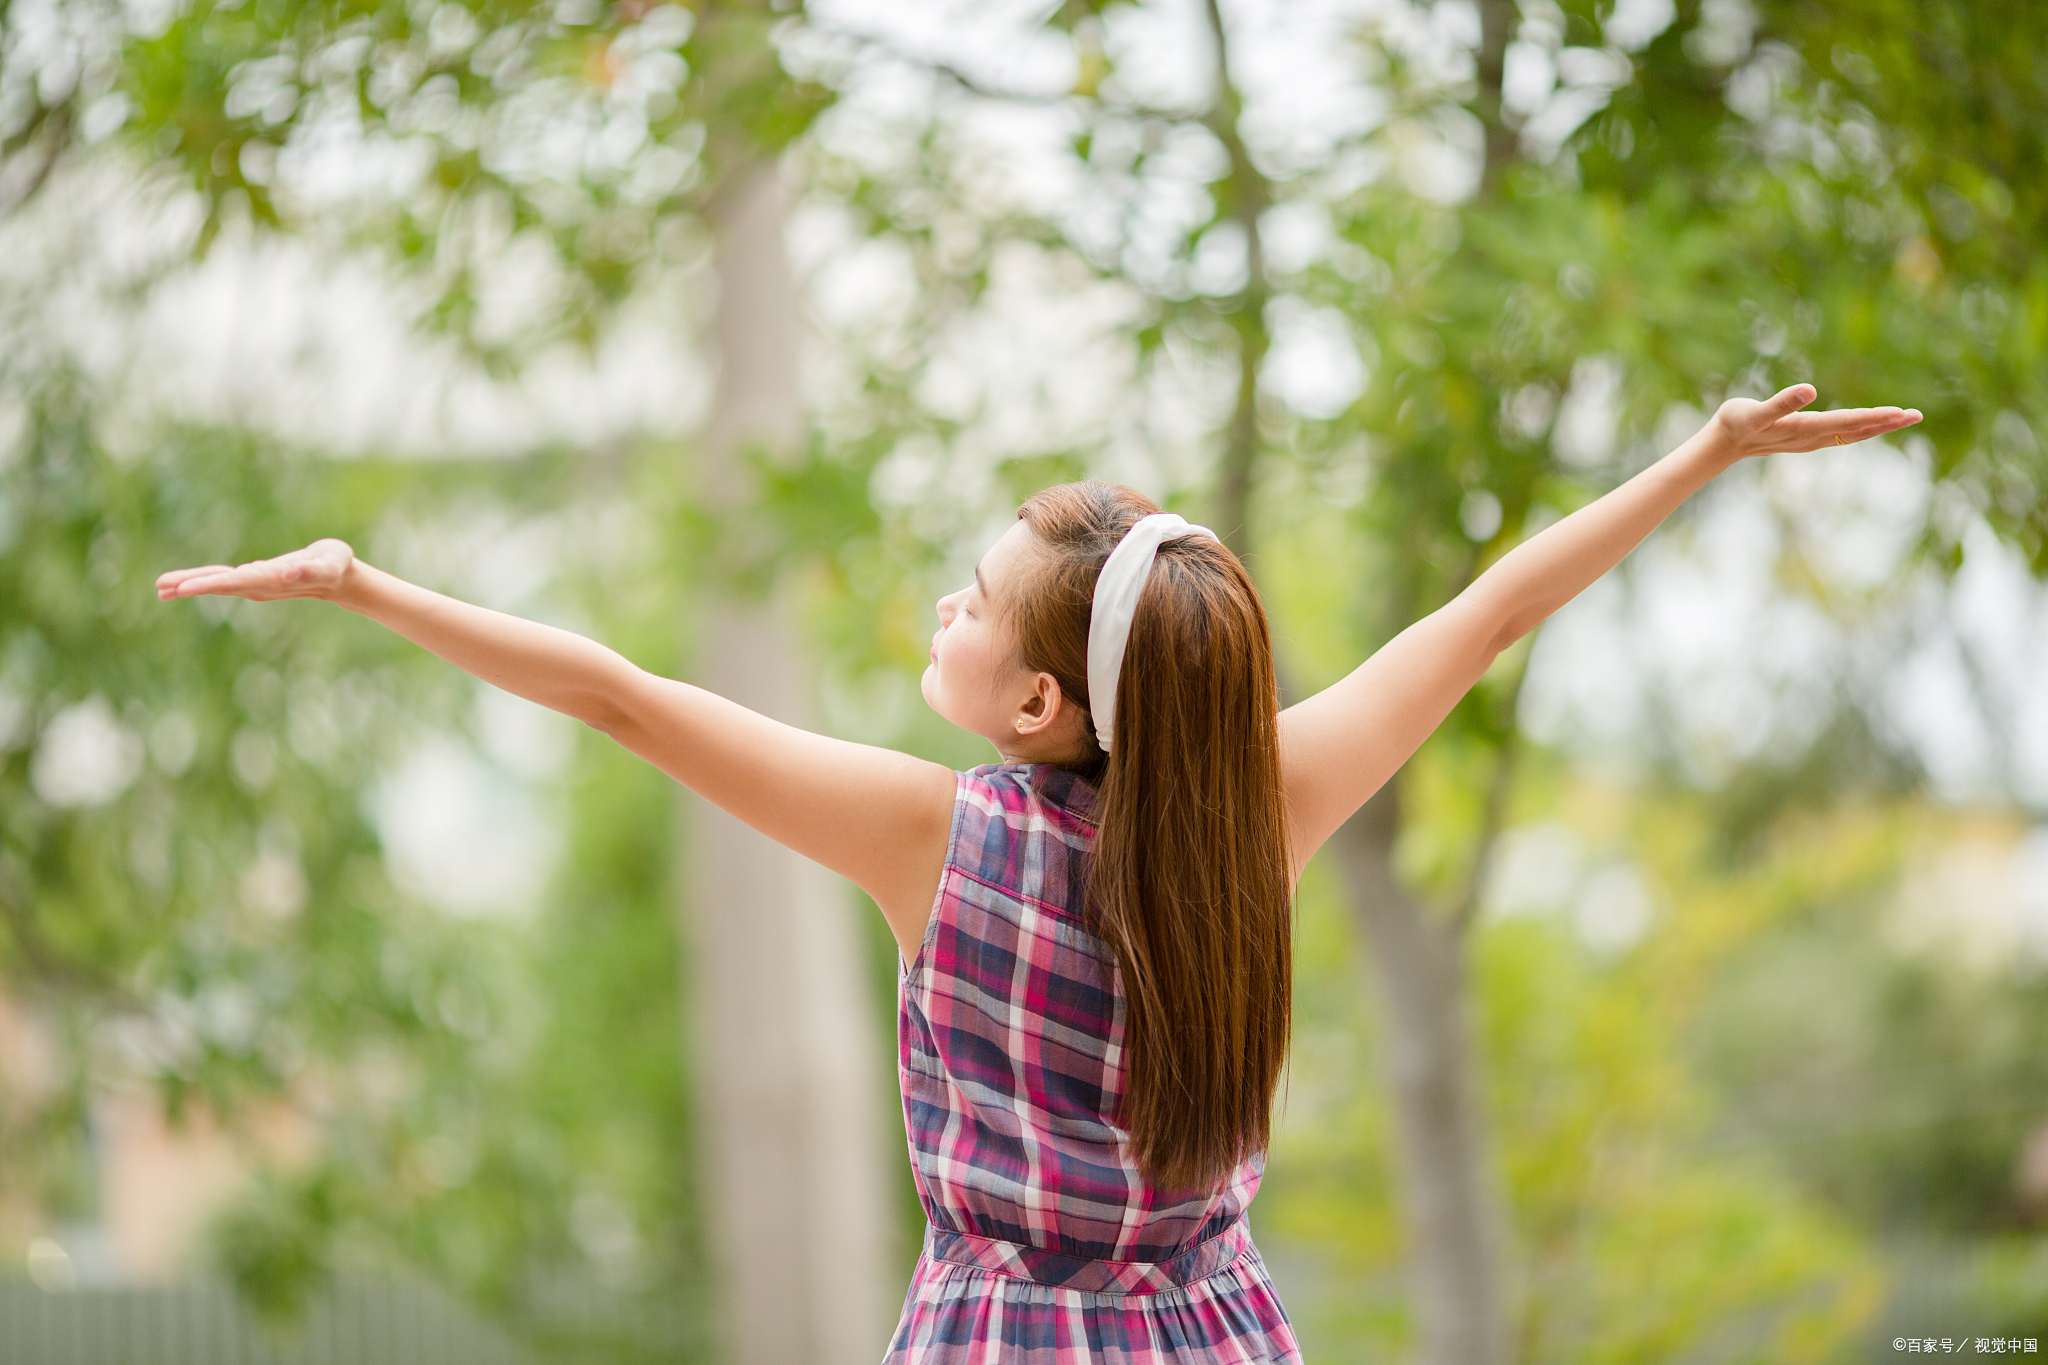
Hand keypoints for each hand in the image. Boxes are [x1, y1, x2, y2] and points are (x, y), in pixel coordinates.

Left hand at [156, 538, 355, 602]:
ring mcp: (255, 584)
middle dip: (191, 586)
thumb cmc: (336, 565)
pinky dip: (203, 580)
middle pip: (220, 586)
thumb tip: (289, 571)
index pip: (235, 583)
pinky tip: (184, 585)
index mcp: (272, 580)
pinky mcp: (254, 579)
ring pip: (218, 584)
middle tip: (160, 588)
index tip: (184, 588)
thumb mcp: (329, 563)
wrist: (340, 577)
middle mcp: (259, 586)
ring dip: (190, 585)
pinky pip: (223, 580)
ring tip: (161, 588)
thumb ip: (311, 568)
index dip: (209, 585)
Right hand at [1711, 383, 1921, 461]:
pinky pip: (1843, 435)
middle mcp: (1813, 438)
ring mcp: (1811, 441)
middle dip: (1887, 423)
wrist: (1722, 444)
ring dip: (1879, 427)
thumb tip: (1809, 389)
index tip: (1900, 412)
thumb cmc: (1734, 424)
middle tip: (1917, 415)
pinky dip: (1862, 429)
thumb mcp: (1752, 412)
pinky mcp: (1807, 438)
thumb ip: (1781, 403)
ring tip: (1904, 418)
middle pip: (1857, 431)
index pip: (1847, 423)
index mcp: (1804, 429)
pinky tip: (1872, 425)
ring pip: (1853, 434)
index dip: (1874, 417)